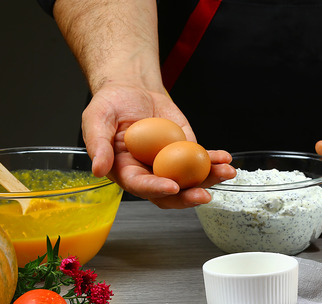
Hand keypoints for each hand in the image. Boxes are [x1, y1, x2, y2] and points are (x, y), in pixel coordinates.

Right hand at [82, 81, 235, 207]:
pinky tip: (225, 158)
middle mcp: (149, 173)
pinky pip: (201, 160)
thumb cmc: (110, 105)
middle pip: (170, 194)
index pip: (141, 186)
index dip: (156, 189)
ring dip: (209, 179)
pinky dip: (214, 161)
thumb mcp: (96, 119)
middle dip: (188, 197)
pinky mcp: (185, 151)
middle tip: (203, 195)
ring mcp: (170, 164)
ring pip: (191, 180)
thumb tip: (98, 170)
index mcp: (126, 171)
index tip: (172, 187)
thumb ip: (97, 144)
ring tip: (226, 172)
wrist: (131, 89)